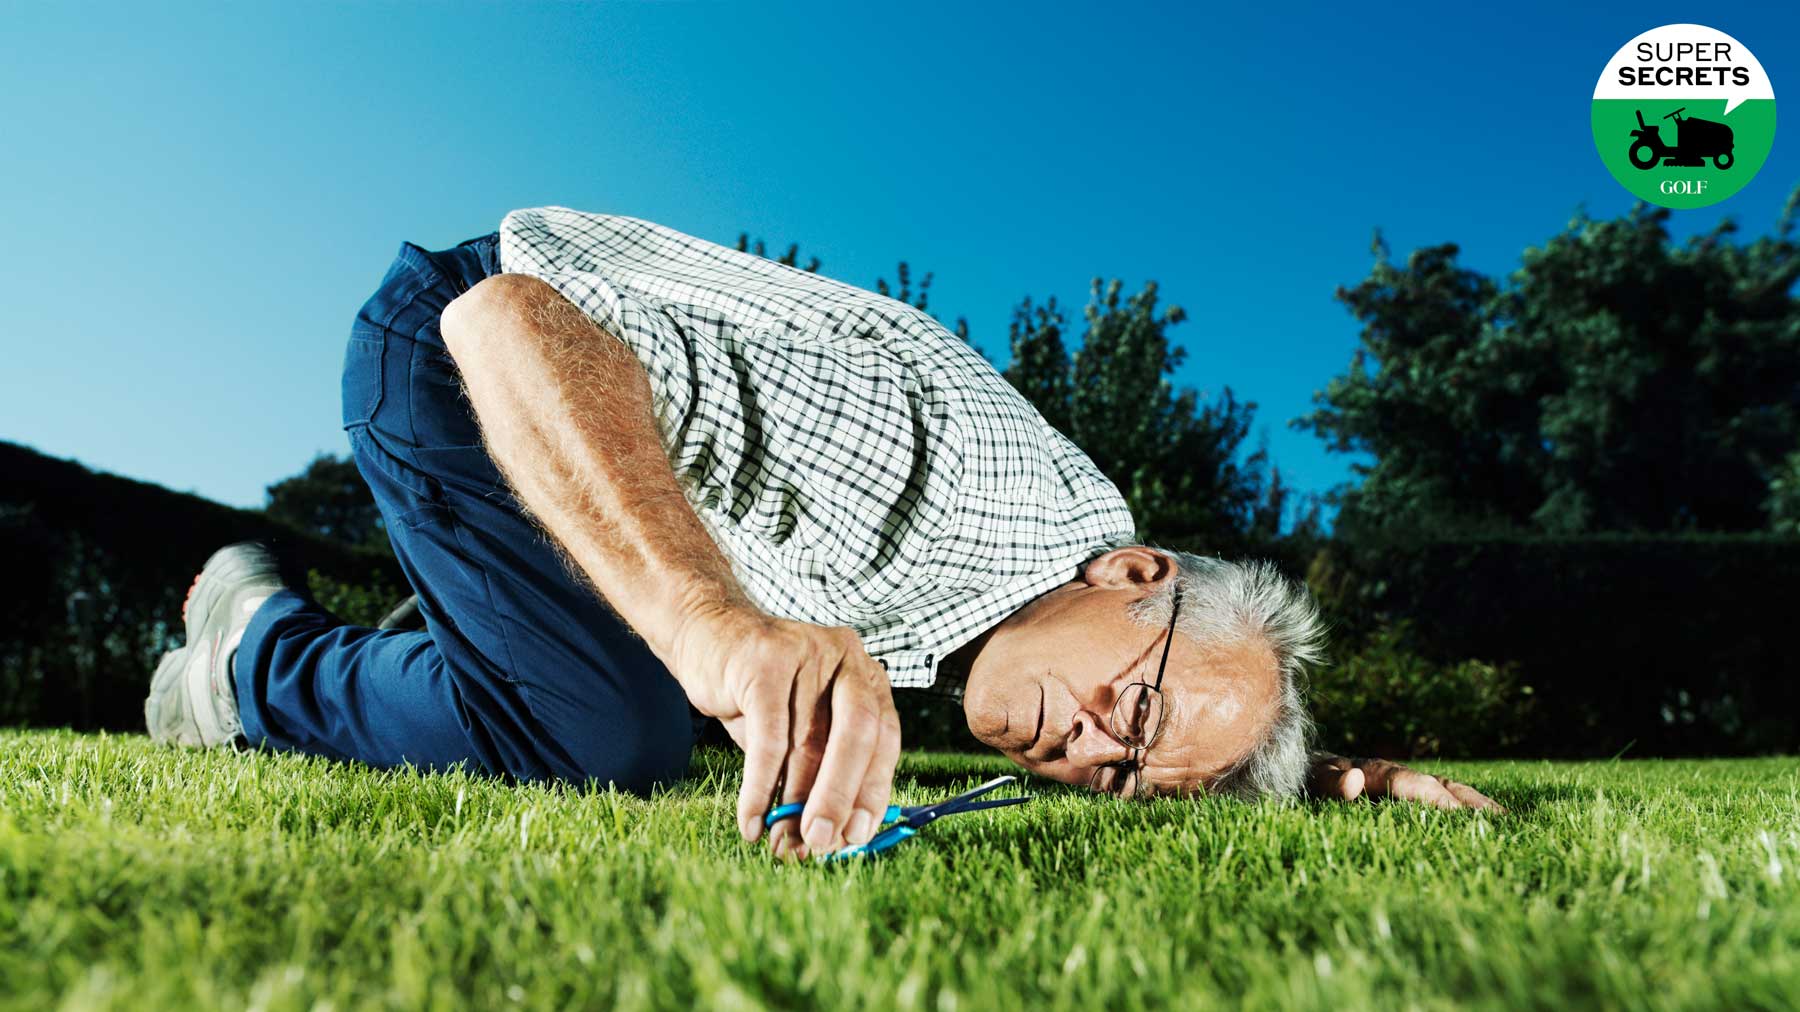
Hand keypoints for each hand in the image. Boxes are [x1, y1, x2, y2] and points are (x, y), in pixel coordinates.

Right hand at [671, 605, 901, 857]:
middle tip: (823, 843)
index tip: (857, 837)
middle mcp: (845, 659)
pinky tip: (752, 820)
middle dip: (840, 798)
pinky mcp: (765, 662)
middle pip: (858, 736)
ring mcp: (807, 653)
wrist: (705, 634)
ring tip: (781, 844)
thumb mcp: (797, 730)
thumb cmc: (758, 693)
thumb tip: (828, 840)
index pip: (884, 739)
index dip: (873, 792)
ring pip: (807, 742)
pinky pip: (768, 738)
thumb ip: (817, 773)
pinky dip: (759, 787)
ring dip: (792, 803)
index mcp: (865, 676)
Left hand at [1306, 754, 1502, 811]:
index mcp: (1364, 772)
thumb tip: (1356, 780)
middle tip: (1498, 820)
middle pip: (1432, 783)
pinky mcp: (1397, 795)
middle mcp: (1387, 774)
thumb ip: (1328, 783)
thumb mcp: (1305, 784)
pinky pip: (1434, 799)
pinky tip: (1486, 824)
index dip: (1427, 796)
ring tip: (1505, 822)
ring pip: (1440, 788)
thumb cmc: (1294, 782)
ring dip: (1471, 804)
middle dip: (1464, 801)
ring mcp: (1394, 784)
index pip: (1402, 781)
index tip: (1455, 813)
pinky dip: (1460, 808)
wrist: (1283, 769)